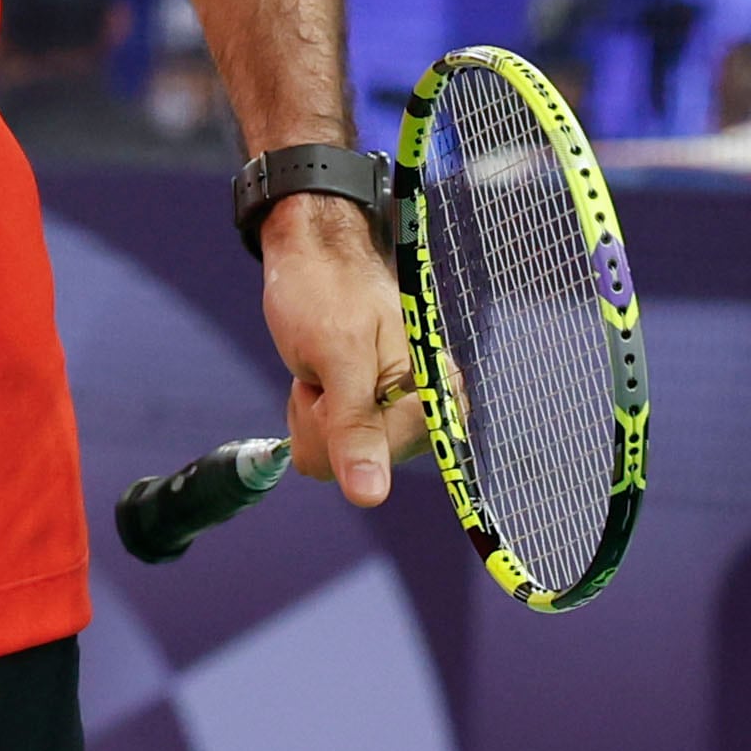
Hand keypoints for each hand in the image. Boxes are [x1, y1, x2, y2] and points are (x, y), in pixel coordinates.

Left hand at [261, 191, 414, 508]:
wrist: (312, 255)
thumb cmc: (327, 289)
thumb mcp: (337, 355)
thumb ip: (355, 427)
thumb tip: (370, 495)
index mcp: (438, 394)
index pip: (385, 458)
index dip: (346, 426)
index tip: (339, 379)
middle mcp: (428, 412)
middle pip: (360, 467)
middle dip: (326, 420)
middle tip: (326, 367)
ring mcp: (397, 418)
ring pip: (337, 463)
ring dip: (314, 415)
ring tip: (323, 367)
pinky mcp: (371, 418)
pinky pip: (329, 450)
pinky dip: (311, 416)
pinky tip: (320, 379)